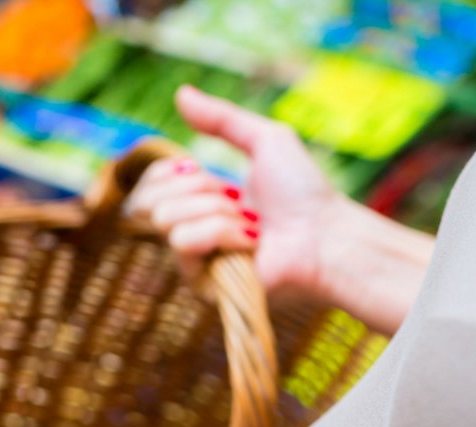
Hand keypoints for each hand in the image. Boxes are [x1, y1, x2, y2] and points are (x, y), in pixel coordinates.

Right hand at [127, 85, 342, 299]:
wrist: (325, 235)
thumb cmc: (304, 194)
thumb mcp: (265, 140)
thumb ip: (222, 119)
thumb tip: (181, 92)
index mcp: (201, 204)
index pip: (151, 185)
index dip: (171, 171)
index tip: (205, 170)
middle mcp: (194, 233)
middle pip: (150, 200)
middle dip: (199, 188)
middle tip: (238, 201)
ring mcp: (196, 263)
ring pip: (166, 218)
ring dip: (216, 211)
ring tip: (252, 226)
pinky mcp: (201, 286)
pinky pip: (182, 242)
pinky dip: (220, 233)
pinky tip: (250, 244)